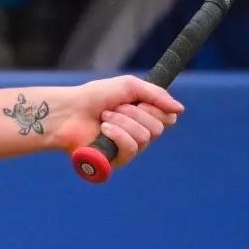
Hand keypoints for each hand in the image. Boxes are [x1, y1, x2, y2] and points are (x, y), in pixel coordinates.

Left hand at [60, 76, 183, 169]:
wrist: (67, 111)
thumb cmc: (94, 97)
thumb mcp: (129, 86)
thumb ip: (157, 95)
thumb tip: (181, 110)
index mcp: (144, 117)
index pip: (168, 118)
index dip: (156, 108)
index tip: (138, 100)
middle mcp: (139, 134)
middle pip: (159, 128)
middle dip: (135, 113)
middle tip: (114, 108)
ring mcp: (128, 150)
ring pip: (146, 137)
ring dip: (122, 122)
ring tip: (104, 117)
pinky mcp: (116, 161)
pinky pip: (131, 149)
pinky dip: (118, 135)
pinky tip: (103, 130)